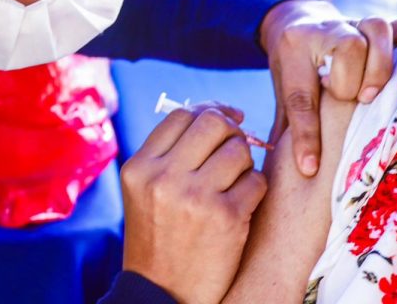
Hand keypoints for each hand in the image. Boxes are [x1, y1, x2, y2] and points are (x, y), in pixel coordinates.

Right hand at [121, 103, 266, 303]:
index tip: (224, 118)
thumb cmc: (157, 238)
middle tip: (236, 145)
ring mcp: (196, 197)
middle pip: (213, 122)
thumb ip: (167, 154)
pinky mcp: (227, 218)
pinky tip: (240, 205)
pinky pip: (256, 180)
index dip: (207, 110)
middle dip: (231, 130)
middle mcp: (164, 178)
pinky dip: (254, 189)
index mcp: (139, 168)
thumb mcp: (144, 192)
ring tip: (233, 182)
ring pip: (239, 150)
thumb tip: (213, 113)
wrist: (163, 293)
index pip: (180, 115)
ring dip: (243, 163)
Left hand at [260, 0, 396, 176]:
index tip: (310, 168)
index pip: (300, 97)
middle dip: (348, 86)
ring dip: (379, 66)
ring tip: (372, 95)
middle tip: (352, 104)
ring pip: (375, 31)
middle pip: (346, 52)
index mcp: (292, 52)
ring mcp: (353, 24)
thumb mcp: (279, 92)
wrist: (294, 21)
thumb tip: (283, 174)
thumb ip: (284, 126)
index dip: (306, 137)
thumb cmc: (291, 69)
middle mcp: (323, 32)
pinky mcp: (376, 26)